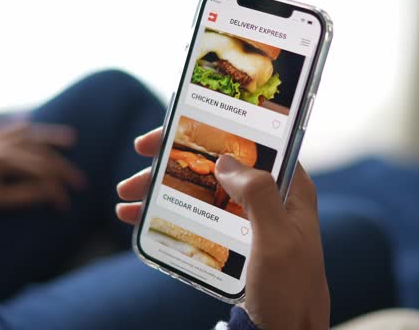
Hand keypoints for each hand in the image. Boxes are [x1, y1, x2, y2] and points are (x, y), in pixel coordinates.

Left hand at [0, 120, 86, 217]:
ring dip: (48, 136)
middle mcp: (1, 145)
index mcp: (5, 159)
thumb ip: (26, 195)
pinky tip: (27, 120)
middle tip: (79, 179)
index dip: (57, 187)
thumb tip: (52, 193)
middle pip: (40, 151)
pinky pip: (3, 127)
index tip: (67, 204)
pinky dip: (16, 124)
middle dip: (62, 166)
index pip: (41, 170)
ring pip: (26, 134)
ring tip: (70, 138)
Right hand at [116, 128, 329, 329]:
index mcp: (291, 189)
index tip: (175, 128)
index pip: (254, 142)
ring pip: (202, 191)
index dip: (215, 128)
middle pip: (220, 164)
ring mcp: (249, 222)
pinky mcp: (232, 244)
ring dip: (164, 188)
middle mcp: (270, 199)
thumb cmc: (291, 289)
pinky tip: (137, 218)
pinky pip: (196, 220)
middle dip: (176, 160)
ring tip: (127, 195)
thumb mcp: (277, 240)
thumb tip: (226, 159)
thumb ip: (258, 194)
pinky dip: (167, 215)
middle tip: (139, 158)